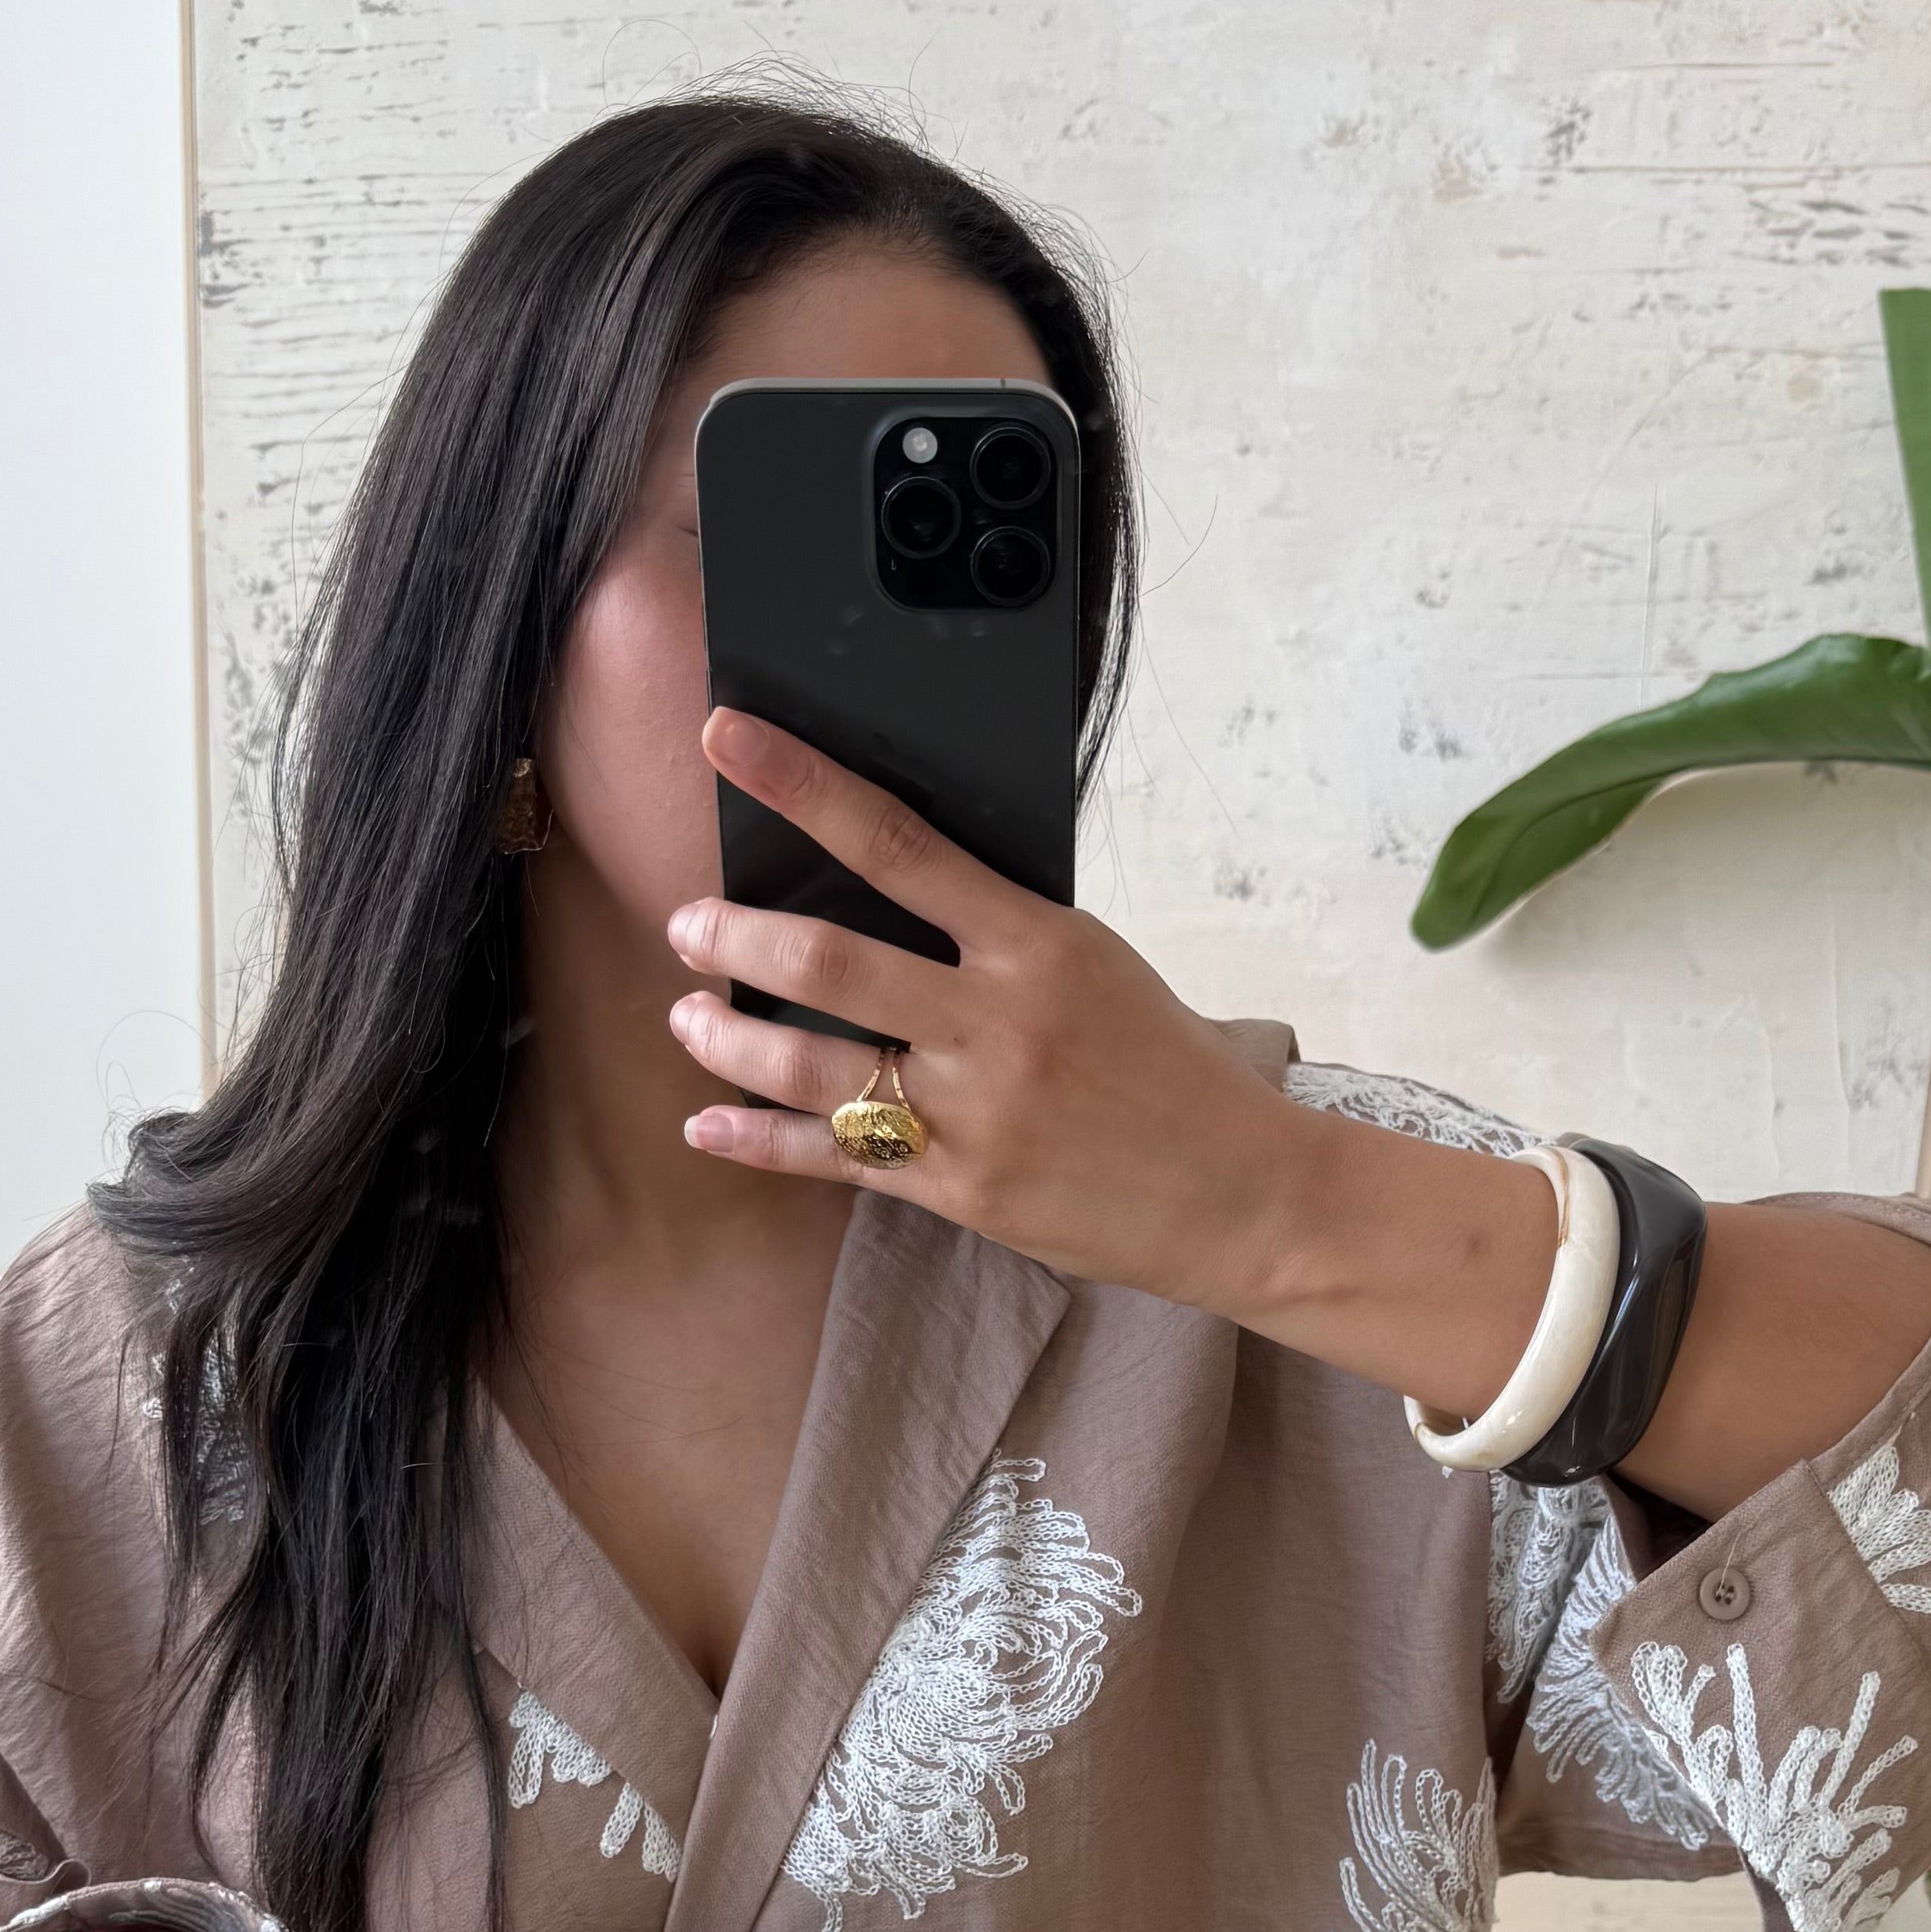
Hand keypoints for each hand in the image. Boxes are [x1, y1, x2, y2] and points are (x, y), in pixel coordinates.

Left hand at [666, 708, 1318, 1310]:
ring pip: (813, 1066)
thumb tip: (893, 890)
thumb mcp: (1098, 966)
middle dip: (736, 936)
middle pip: (829, 960)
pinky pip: (833, 1158)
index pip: (896, 841)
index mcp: (1036, 944)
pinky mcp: (960, 1188)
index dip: (801, 784)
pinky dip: (757, 1141)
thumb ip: (999, 935)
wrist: (1240, 1194)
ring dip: (729, 1038)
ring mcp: (974, 1112)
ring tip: (690, 1019)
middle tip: (690, 925)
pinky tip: (709, 1127)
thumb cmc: (1169, 1070)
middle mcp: (997, 1023)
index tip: (729, 738)